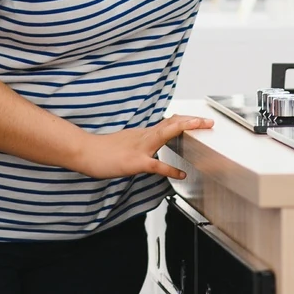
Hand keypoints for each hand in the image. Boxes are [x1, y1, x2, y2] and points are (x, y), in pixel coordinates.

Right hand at [73, 115, 212, 180]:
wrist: (84, 151)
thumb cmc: (101, 150)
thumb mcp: (125, 142)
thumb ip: (140, 143)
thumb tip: (152, 145)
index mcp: (142, 133)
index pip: (168, 122)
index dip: (185, 120)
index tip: (198, 119)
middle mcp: (144, 136)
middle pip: (172, 123)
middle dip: (192, 120)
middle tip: (208, 120)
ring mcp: (140, 148)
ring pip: (166, 133)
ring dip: (186, 128)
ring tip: (202, 127)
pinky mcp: (135, 162)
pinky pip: (156, 164)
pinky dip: (171, 169)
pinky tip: (181, 174)